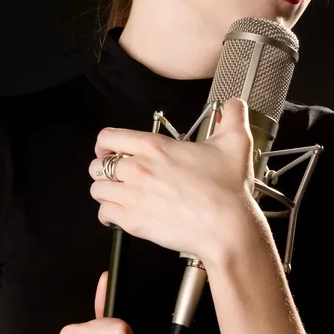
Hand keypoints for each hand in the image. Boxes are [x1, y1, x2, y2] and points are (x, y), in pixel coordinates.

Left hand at [88, 97, 255, 264]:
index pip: (108, 138)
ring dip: (105, 191)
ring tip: (118, 195)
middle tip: (115, 175)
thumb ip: (233, 116)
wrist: (226, 227)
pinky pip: (104, 214)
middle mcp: (137, 170)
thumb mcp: (236, 143)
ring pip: (97, 190)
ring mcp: (133, 197)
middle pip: (97, 165)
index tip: (110, 150)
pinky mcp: (133, 222)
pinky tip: (118, 215)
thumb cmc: (228, 190)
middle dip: (104, 169)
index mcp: (154, 147)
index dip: (105, 144)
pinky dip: (107, 215)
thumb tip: (233, 105)